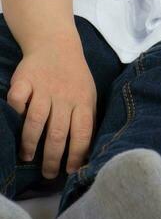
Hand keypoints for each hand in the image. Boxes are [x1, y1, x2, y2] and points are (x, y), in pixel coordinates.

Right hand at [6, 38, 96, 178]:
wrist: (56, 44)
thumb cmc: (74, 77)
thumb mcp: (87, 95)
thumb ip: (86, 119)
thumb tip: (84, 153)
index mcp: (82, 101)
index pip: (82, 132)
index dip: (76, 154)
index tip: (70, 171)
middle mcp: (64, 96)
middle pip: (58, 132)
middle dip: (52, 158)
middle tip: (48, 174)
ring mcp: (43, 87)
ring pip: (36, 120)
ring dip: (31, 142)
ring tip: (28, 157)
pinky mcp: (25, 80)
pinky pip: (17, 99)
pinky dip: (15, 111)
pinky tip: (14, 123)